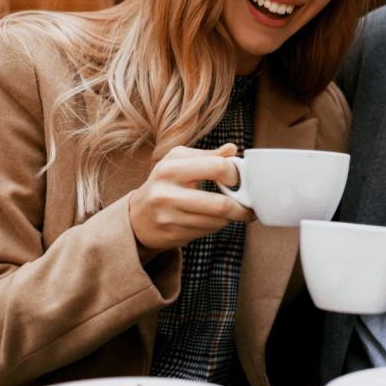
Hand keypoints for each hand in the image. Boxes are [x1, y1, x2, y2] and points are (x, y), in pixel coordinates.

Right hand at [128, 143, 253, 263]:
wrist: (137, 217)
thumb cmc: (165, 183)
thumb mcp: (179, 161)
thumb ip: (208, 155)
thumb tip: (232, 149)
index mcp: (171, 168)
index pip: (217, 167)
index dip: (235, 174)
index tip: (238, 179)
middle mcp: (167, 193)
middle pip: (221, 204)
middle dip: (242, 207)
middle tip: (249, 205)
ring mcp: (169, 217)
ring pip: (218, 221)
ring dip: (231, 217)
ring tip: (232, 211)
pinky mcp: (173, 235)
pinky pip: (208, 231)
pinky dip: (217, 225)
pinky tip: (212, 219)